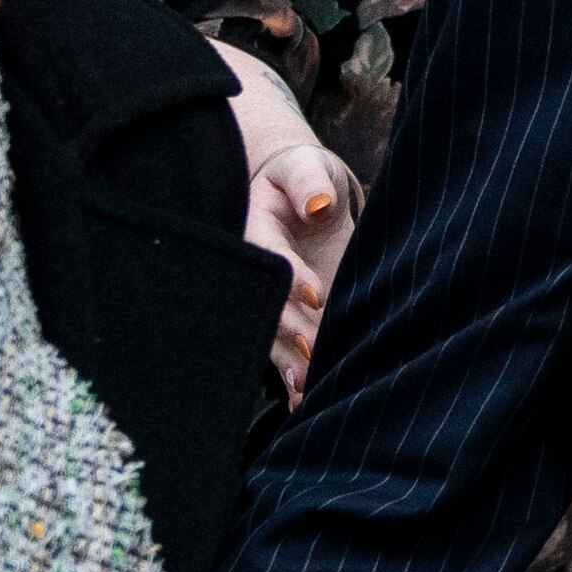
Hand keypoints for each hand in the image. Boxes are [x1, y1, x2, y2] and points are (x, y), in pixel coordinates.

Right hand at [224, 55, 355, 401]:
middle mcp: (253, 275)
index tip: (316, 294)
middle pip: (264, 306)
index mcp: (254, 233)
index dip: (290, 277)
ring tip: (306, 390)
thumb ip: (309, 182)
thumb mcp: (305, 168)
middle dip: (288, 330)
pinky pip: (281, 354)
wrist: (303, 197)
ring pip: (270, 337)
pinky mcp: (284, 322)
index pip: (269, 257)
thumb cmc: (303, 178)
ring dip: (289, 365)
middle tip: (313, 350)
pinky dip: (293, 380)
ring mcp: (266, 303)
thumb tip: (318, 204)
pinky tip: (303, 402)